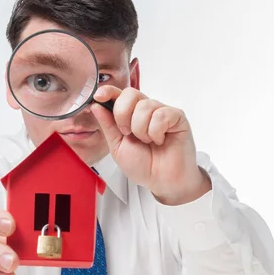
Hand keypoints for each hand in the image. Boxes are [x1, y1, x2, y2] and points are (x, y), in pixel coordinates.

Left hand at [91, 86, 210, 204]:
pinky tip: (160, 140)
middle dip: (123, 115)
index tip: (98, 97)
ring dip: (141, 129)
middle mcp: (146, 110)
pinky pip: (161, 114)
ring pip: (145, 106)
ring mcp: (162, 111)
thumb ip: (108, 126)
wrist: (162, 182)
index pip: (118, 94)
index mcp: (131, 115)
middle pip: (130, 94)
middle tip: (128, 134)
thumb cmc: (143, 166)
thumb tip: (96, 105)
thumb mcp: (117, 147)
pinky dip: (156, 131)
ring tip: (148, 141)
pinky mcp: (177, 116)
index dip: (108, 91)